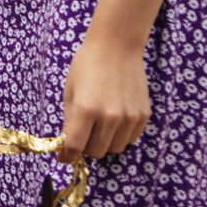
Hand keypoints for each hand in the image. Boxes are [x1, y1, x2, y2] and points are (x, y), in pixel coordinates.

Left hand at [59, 33, 150, 158]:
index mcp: (86, 109)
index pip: (76, 146)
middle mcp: (110, 116)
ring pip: (115, 148)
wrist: (116, 48)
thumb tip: (67, 147)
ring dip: (104, 143)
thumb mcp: (70, 93)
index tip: (63, 158)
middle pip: (96, 152)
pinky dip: (120, 136)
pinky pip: (130, 139)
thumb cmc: (87, 67)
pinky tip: (114, 120)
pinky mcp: (143, 116)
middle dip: (85, 148)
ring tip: (99, 126)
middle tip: (82, 136)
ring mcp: (129, 117)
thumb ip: (69, 121)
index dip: (67, 156)